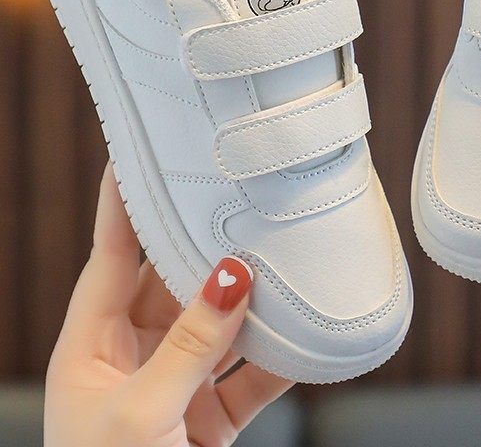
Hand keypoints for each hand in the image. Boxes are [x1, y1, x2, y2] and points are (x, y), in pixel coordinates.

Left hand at [45, 163, 292, 446]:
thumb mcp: (142, 415)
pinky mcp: (209, 417)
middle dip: (205, 246)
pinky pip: (250, 374)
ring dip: (251, 300)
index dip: (124, 203)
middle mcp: (132, 357)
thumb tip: (230, 275)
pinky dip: (278, 357)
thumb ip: (191, 344)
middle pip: (173, 282)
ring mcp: (174, 385)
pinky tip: (302, 335)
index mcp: (91, 348)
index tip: (139, 151)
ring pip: (219, 324)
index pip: (110, 256)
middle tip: (237, 200)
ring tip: (281, 257)